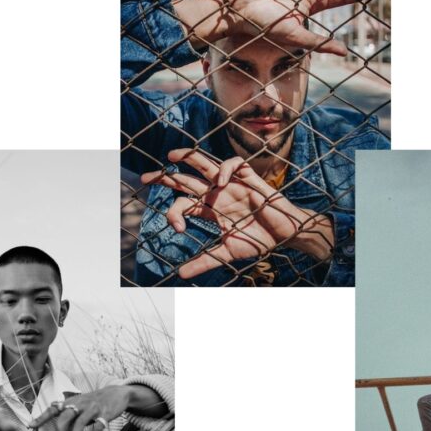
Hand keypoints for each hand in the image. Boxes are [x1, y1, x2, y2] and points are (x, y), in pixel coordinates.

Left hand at [28, 386, 131, 430]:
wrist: (116, 393)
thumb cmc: (92, 405)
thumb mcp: (78, 412)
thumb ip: (67, 426)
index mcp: (70, 402)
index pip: (53, 409)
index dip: (41, 417)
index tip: (30, 426)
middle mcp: (79, 404)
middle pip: (65, 417)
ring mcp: (92, 408)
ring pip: (80, 423)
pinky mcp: (104, 414)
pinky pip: (98, 428)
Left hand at [141, 148, 333, 277]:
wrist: (284, 235)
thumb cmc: (257, 240)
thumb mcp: (227, 252)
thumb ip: (205, 261)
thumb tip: (179, 274)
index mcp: (208, 209)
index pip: (182, 203)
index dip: (174, 212)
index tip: (179, 229)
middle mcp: (215, 193)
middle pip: (186, 179)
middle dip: (166, 177)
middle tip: (146, 178)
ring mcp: (230, 184)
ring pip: (205, 164)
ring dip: (188, 157)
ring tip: (171, 155)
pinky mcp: (248, 178)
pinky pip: (234, 164)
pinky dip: (225, 169)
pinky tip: (220, 182)